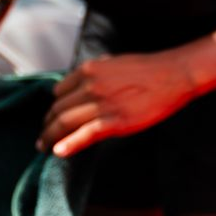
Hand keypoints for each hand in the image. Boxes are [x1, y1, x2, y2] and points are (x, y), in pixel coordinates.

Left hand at [40, 50, 202, 158]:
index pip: (58, 93)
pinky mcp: (116, 121)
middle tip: (42, 137)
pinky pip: (85, 134)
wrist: (173, 75)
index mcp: (88, 70)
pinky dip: (69, 144)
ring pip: (65, 122)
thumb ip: (93, 73)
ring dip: (50, 137)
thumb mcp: (112, 63)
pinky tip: (58, 152)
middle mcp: (90, 86)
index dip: (52, 108)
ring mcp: (102, 104)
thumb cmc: (146, 69)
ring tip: (43, 146)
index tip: (50, 119)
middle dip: (47, 125)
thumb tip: (79, 82)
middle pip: (58, 109)